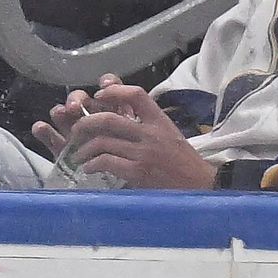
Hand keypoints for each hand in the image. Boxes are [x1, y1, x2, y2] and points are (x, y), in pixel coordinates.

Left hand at [54, 79, 212, 188]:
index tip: (98, 96)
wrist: (201, 186)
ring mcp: (144, 153)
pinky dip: (92, 164)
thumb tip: (120, 114)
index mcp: (160, 121)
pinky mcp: (138, 172)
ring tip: (78, 155)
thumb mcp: (169, 134)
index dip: (113, 91)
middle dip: (85, 123)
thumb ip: (148, 124)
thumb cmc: (183, 161)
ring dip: (84, 149)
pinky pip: (106, 162)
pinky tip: (89, 168)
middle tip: (76, 130)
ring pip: (102, 142)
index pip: (136, 94)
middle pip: (109, 119)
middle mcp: (151, 134)